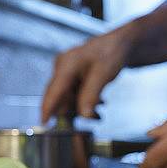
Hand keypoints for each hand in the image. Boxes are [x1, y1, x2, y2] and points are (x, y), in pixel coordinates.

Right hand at [41, 6, 166, 122]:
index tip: (43, 123)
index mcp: (66, 65)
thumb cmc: (112, 51)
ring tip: (99, 115)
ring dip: (81, 108)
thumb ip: (90, 96)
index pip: (53, 91)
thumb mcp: (102, 75)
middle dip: (72, 112)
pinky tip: (98, 106)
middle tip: (87, 123)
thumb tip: (83, 116)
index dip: (47, 108)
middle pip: (59, 96)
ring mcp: (68, 72)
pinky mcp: (75, 76)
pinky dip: (85, 102)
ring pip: (69, 98)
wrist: (123, 44)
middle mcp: (63, 68)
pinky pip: (75, 94)